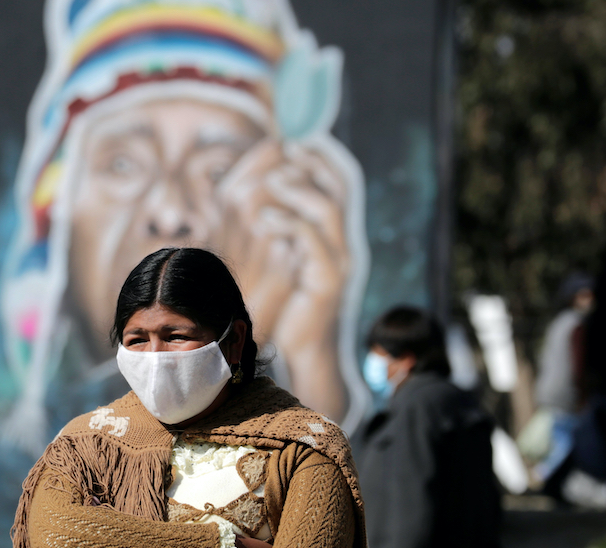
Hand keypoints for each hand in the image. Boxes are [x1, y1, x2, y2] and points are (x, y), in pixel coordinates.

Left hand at [217, 139, 349, 418]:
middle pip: (341, 188)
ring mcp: (339, 262)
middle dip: (314, 163)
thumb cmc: (286, 303)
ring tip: (274, 181)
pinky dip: (289, 223)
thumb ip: (281, 228)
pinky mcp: (327, 280)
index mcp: (335, 235)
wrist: (300, 348)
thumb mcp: (283, 258)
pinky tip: (265, 219)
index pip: (340, 183)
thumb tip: (261, 196)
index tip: (297, 141)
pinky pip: (312, 241)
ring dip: (299, 189)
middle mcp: (344, 243)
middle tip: (288, 150)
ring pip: (328, 210)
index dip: (323, 158)